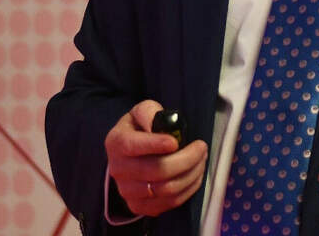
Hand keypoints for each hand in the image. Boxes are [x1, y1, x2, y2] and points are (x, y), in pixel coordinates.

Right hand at [104, 100, 207, 217]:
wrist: (129, 154)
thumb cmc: (140, 128)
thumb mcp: (143, 111)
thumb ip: (150, 112)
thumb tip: (163, 126)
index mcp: (116, 142)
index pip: (133, 146)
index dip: (155, 145)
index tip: (175, 142)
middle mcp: (118, 169)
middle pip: (157, 170)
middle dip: (187, 159)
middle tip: (201, 148)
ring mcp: (127, 190)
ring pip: (167, 189)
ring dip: (191, 174)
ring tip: (201, 160)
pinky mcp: (138, 205)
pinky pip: (169, 203)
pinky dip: (188, 189)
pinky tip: (194, 175)